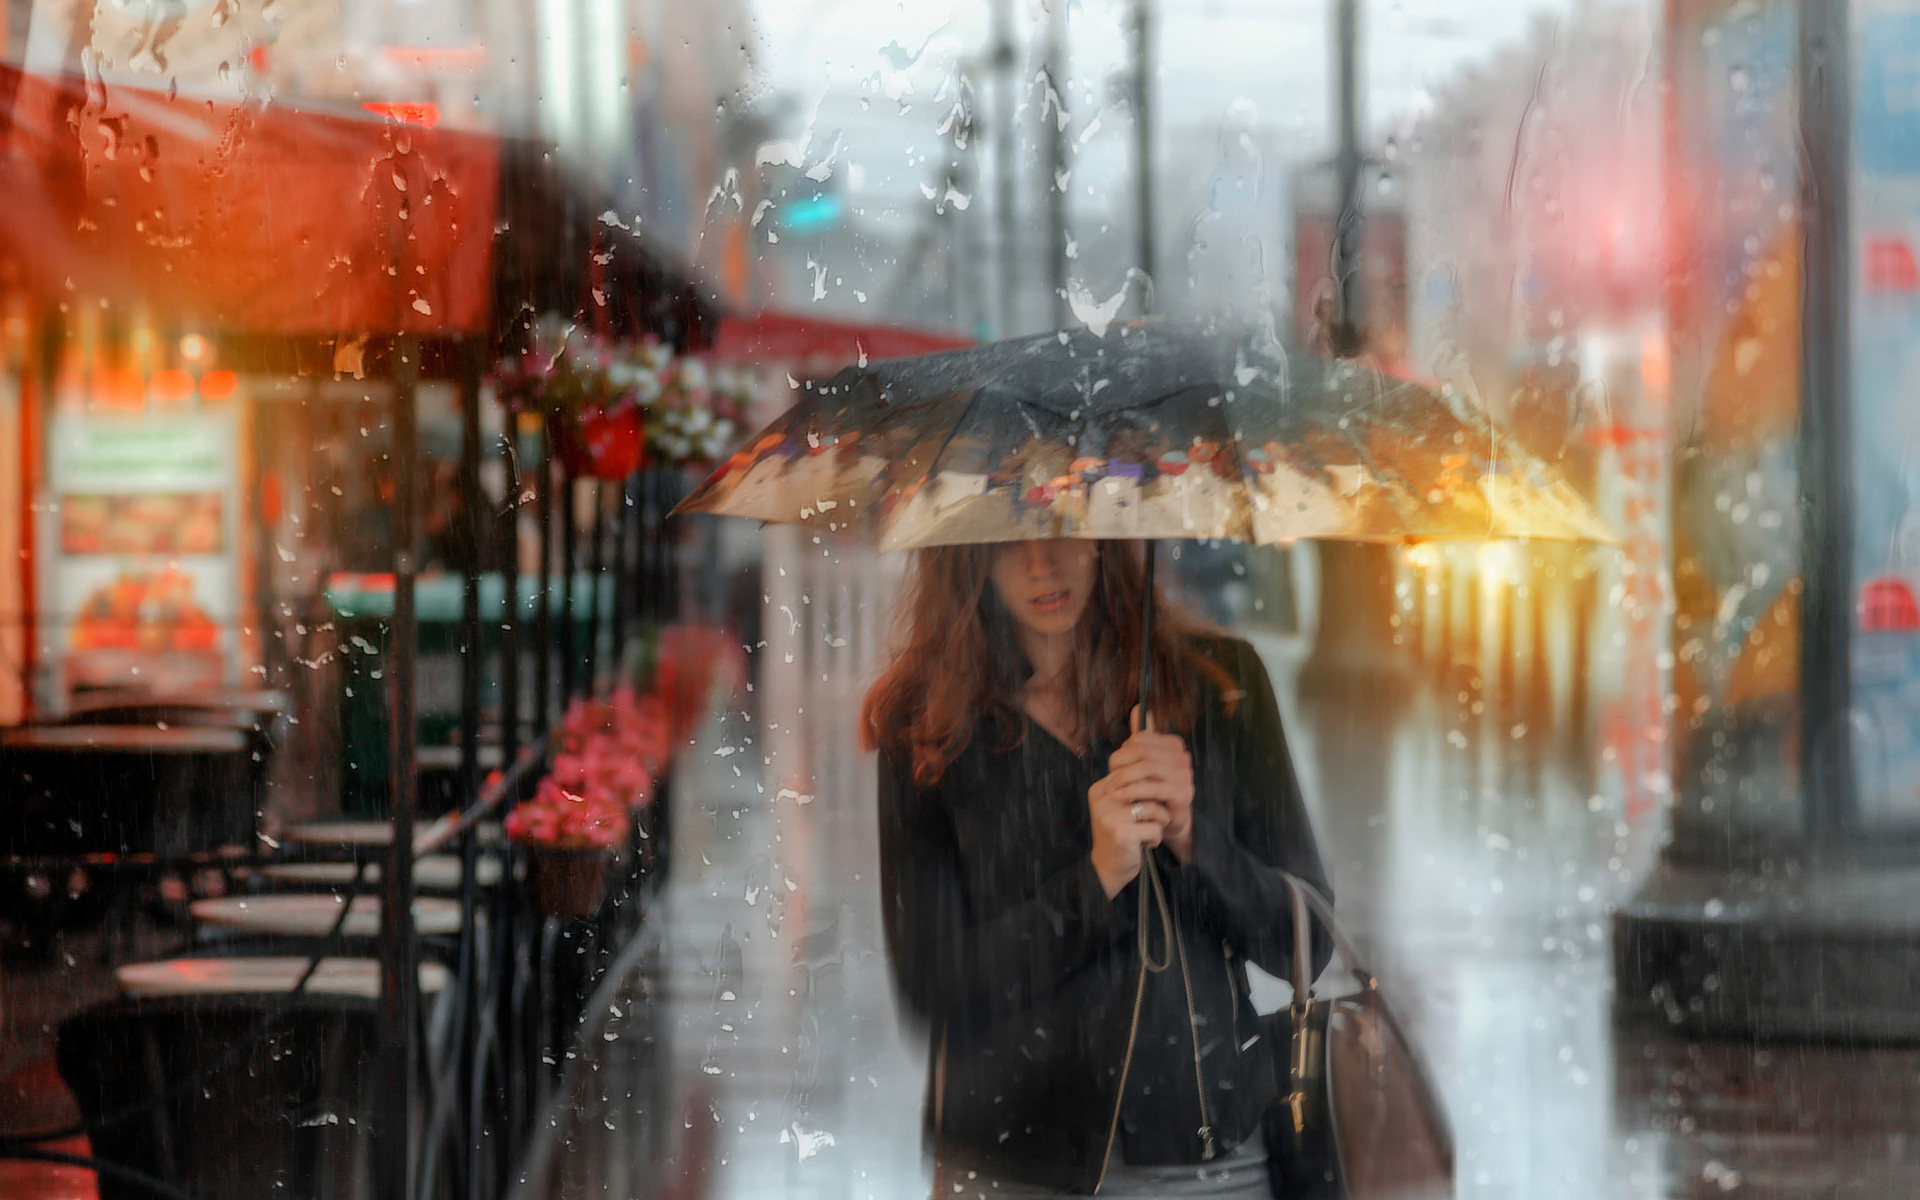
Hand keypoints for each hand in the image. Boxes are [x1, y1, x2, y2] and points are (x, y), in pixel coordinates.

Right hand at [1088, 759, 1170, 898]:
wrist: (1107, 866)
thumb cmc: (1119, 833)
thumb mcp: (1119, 806)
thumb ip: (1132, 787)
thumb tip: (1158, 768)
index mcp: (1100, 789)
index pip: (1135, 775)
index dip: (1149, 790)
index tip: (1147, 805)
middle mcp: (1102, 800)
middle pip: (1147, 789)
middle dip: (1157, 804)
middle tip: (1152, 819)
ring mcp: (1110, 817)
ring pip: (1154, 808)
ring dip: (1159, 822)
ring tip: (1148, 831)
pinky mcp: (1121, 834)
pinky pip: (1155, 828)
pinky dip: (1156, 838)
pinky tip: (1144, 844)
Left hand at [1105, 706, 1195, 864]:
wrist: (1169, 820)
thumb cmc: (1153, 789)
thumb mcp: (1146, 762)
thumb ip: (1142, 737)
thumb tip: (1138, 708)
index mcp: (1173, 744)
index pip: (1140, 739)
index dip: (1122, 752)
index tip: (1114, 768)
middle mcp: (1182, 756)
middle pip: (1141, 751)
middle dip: (1120, 766)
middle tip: (1108, 781)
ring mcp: (1185, 774)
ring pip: (1146, 768)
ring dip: (1123, 779)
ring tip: (1110, 791)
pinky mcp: (1183, 792)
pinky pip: (1152, 787)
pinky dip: (1133, 791)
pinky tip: (1120, 798)